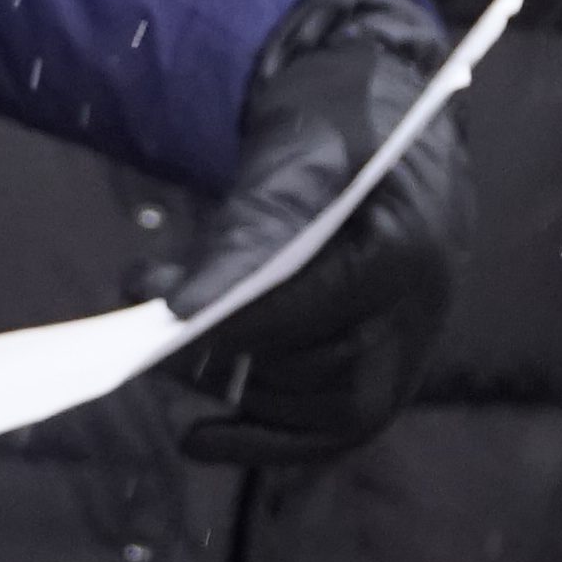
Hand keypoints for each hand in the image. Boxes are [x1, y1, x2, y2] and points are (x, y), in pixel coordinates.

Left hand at [173, 0, 464, 464]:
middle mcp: (419, 312)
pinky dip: (263, 439)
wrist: (394, 123)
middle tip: (141, 325)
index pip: (313, 304)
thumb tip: (179, 305)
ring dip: (230, 384)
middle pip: (310, 364)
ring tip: (165, 349)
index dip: (238, 317)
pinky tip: (196, 438)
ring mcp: (408, 348)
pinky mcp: (388, 370)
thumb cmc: (339, 122)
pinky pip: (329, 429)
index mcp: (405, 248)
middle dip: (219, 349)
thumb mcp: (293, 152)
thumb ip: (246, 227)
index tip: (168, 314)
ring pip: (312, 403)